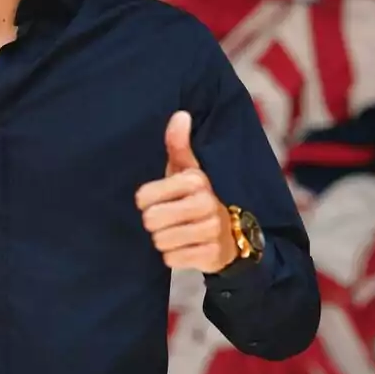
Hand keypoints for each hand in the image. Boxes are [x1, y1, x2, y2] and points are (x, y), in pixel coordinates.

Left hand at [134, 111, 237, 272]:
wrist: (231, 235)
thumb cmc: (196, 198)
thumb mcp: (186, 170)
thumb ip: (177, 145)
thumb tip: (180, 114)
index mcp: (195, 180)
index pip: (143, 197)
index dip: (146, 202)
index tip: (161, 200)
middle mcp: (205, 203)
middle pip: (150, 221)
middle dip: (155, 223)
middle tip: (171, 219)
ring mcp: (210, 230)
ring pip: (160, 241)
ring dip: (165, 240)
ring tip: (180, 232)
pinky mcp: (211, 255)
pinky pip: (171, 259)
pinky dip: (175, 256)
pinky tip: (188, 247)